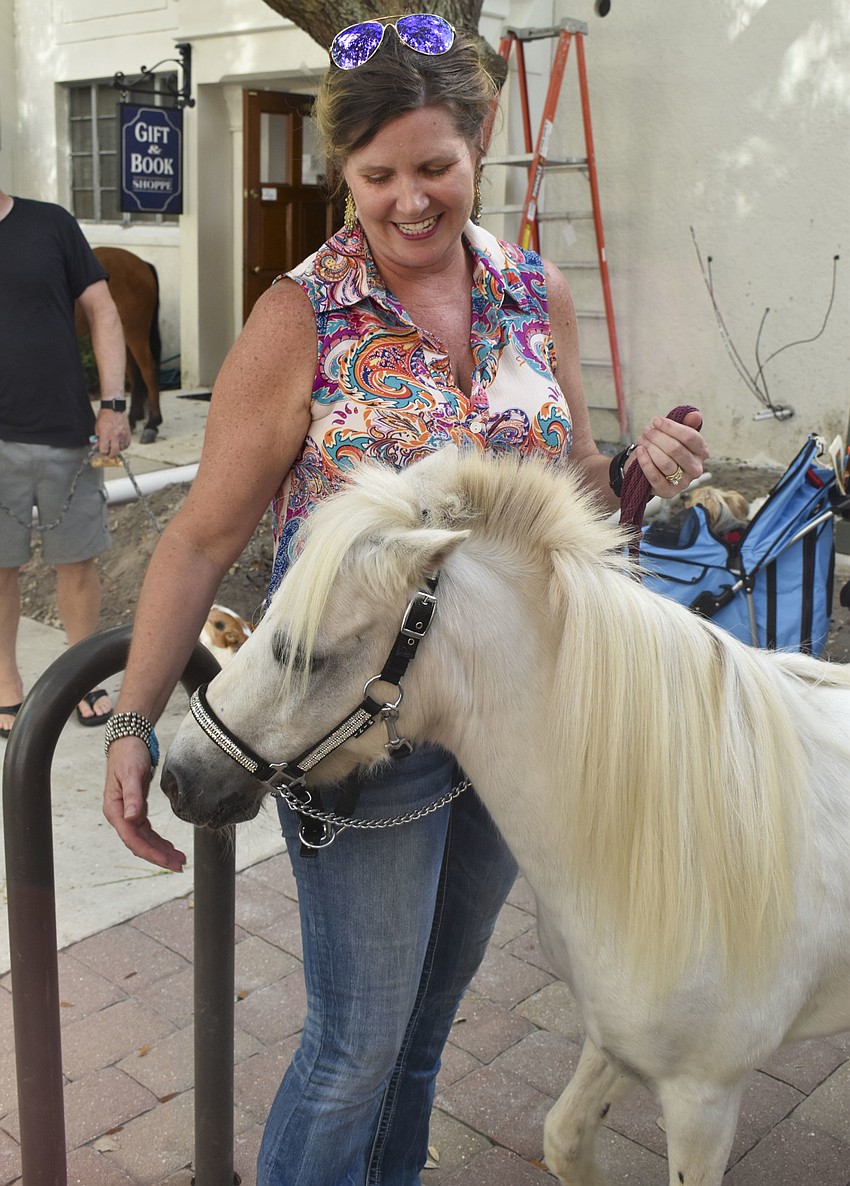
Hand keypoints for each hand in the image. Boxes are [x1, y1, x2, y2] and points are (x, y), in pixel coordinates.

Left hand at [95, 408, 131, 457]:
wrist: (114, 408)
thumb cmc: (105, 416)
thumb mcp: (97, 427)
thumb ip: (98, 438)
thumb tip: (98, 446)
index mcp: (106, 434)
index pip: (104, 450)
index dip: (102, 452)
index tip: (102, 451)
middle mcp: (115, 436)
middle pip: (114, 453)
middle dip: (110, 455)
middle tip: (108, 454)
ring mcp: (122, 435)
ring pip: (121, 450)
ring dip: (117, 449)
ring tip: (114, 445)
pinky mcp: (128, 434)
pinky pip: (127, 445)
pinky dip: (123, 446)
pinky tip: (119, 443)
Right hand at [103, 736, 186, 871]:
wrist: (129, 741)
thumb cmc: (128, 755)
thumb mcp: (131, 774)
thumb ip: (132, 796)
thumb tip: (131, 819)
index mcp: (115, 810)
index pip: (132, 839)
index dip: (150, 852)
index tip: (167, 861)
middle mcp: (120, 815)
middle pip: (139, 843)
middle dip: (159, 856)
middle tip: (179, 866)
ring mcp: (128, 813)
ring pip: (144, 839)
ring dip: (160, 850)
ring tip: (179, 859)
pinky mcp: (136, 809)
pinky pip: (147, 831)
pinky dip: (158, 840)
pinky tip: (170, 846)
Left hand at [631, 410, 708, 497]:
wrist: (648, 469)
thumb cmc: (664, 448)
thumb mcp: (674, 434)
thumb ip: (686, 423)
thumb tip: (695, 415)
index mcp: (701, 452)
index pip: (690, 437)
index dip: (671, 427)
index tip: (656, 421)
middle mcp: (696, 468)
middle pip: (676, 449)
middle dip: (658, 437)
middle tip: (647, 431)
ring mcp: (683, 482)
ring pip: (666, 463)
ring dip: (651, 448)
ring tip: (642, 440)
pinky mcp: (668, 492)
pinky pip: (655, 477)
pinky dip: (645, 462)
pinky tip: (640, 452)